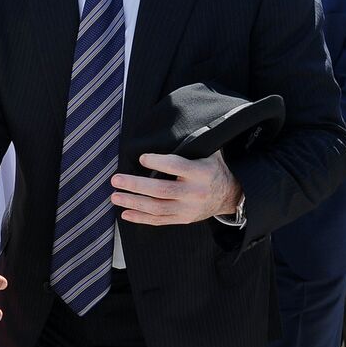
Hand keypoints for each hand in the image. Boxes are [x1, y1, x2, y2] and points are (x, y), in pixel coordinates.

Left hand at [109, 151, 242, 225]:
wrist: (230, 195)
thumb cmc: (213, 168)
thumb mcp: (210, 152)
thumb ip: (192, 143)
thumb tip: (171, 125)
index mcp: (201, 172)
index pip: (177, 166)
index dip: (158, 162)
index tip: (141, 157)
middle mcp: (194, 192)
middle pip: (161, 190)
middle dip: (136, 185)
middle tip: (116, 180)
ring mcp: (188, 209)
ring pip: (157, 208)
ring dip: (133, 202)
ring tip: (115, 196)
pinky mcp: (183, 219)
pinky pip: (159, 221)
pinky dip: (141, 218)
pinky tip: (125, 213)